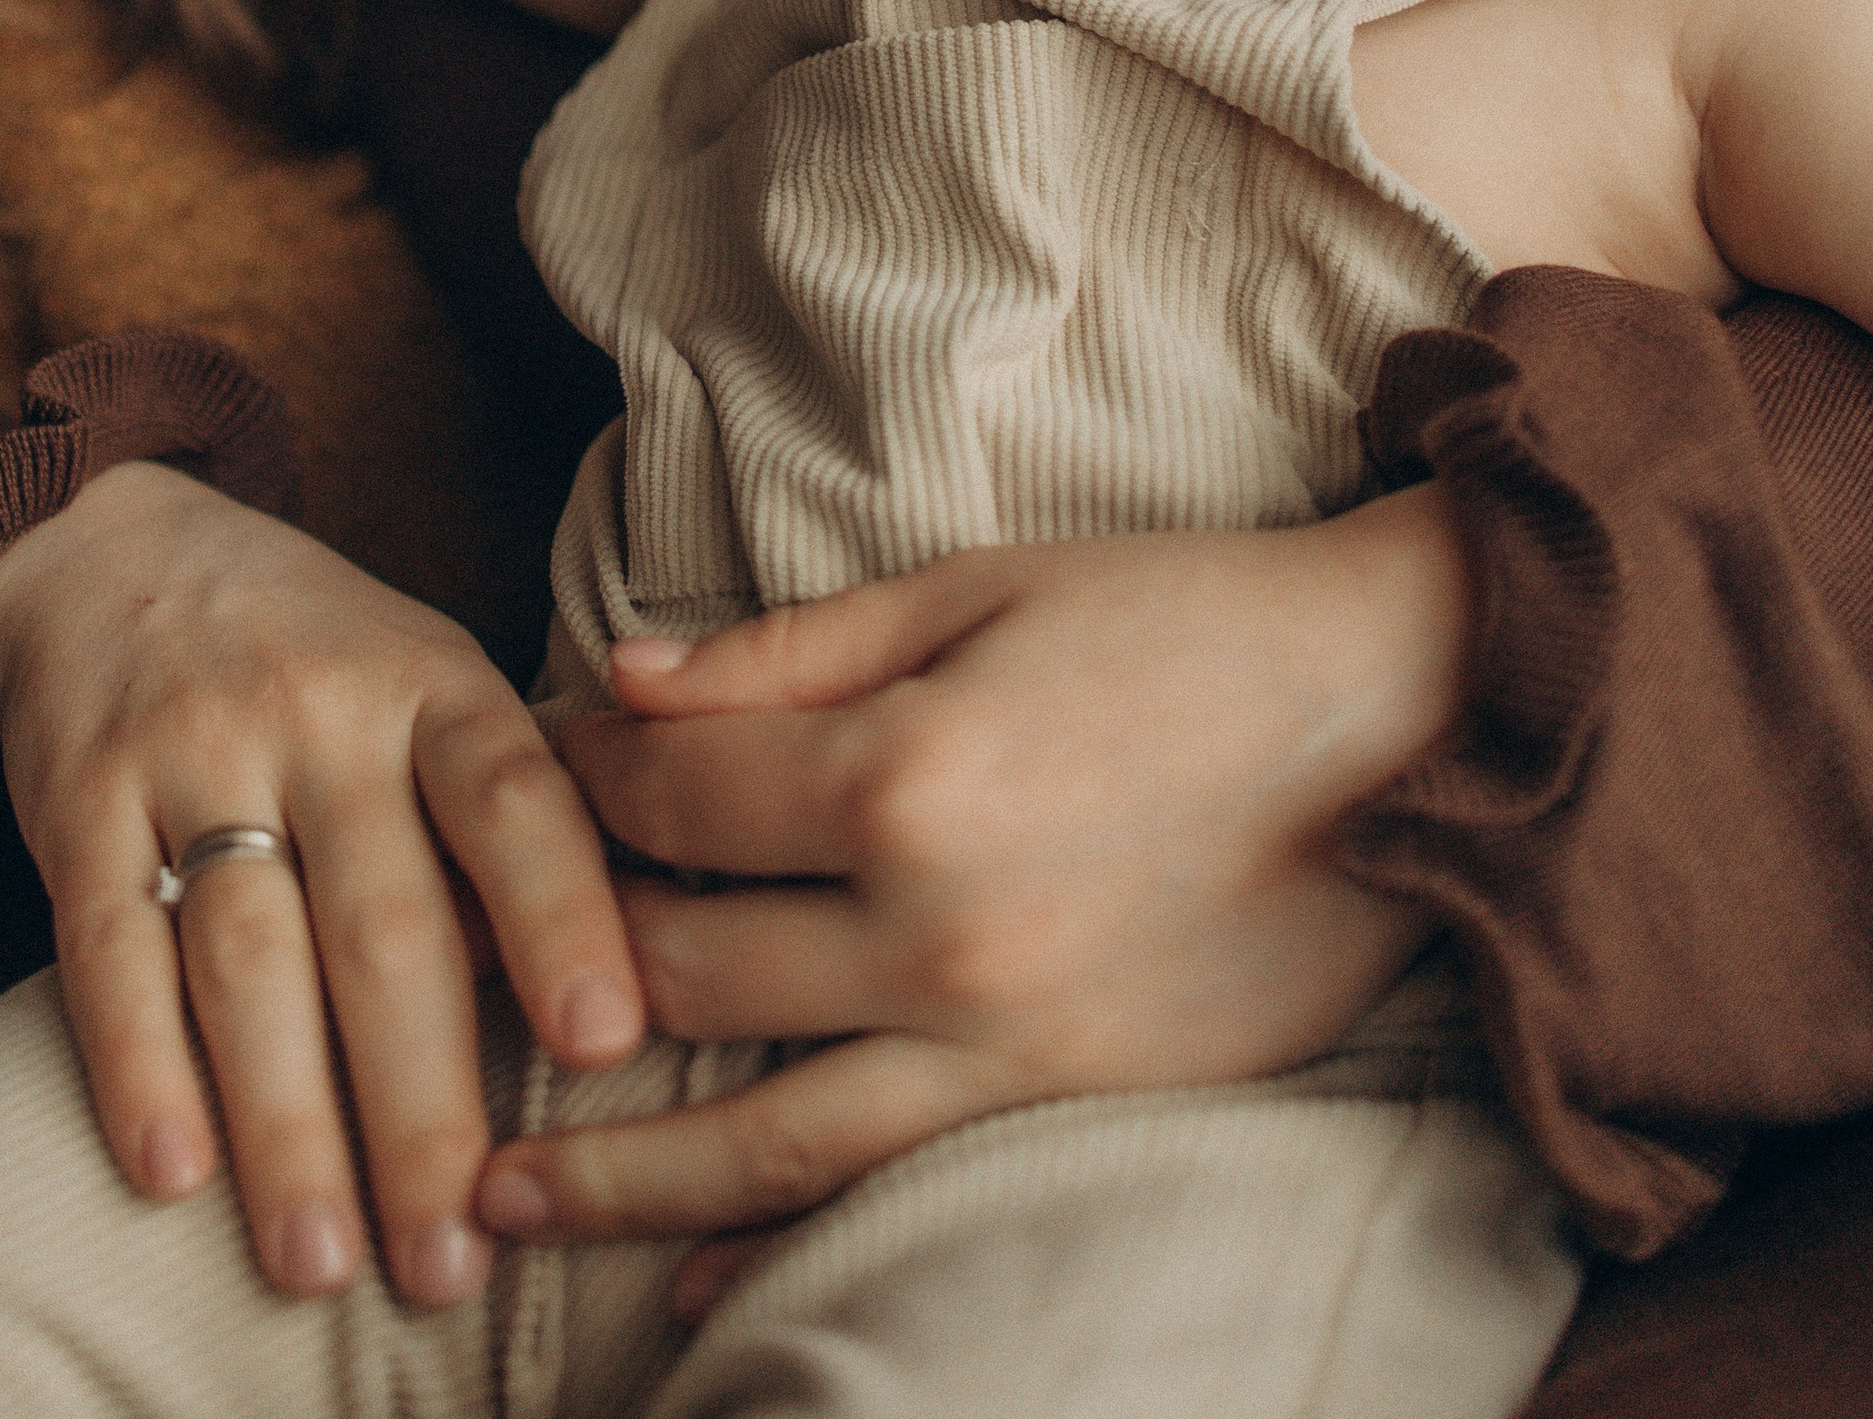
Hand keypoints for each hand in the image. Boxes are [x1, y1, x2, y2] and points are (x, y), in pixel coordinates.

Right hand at [0, 463, 645, 1308]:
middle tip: (451, 1256)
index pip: (514, 799)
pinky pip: (108, 943)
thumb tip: (622, 997)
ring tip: (321, 1260)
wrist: (107, 547)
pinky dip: (138, 1063)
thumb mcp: (432, 681)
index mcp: (435, 683)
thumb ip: (510, 818)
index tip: (608, 1042)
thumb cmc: (321, 659)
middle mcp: (321, 710)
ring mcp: (193, 748)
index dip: (563, 914)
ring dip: (285, 1121)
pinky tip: (172, 1172)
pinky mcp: (78, 796)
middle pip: (382, 922)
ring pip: (248, 956)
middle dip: (421, 1105)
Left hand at [476, 499, 1468, 1301]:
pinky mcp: (1066, 1101)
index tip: (529, 772)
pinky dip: (770, 1245)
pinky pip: (884, 1188)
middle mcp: (932, 928)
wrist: (1397, 720)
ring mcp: (1001, 1037)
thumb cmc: (1183, 619)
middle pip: (684, 967)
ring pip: (757, 1131)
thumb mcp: (978, 586)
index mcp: (900, 771)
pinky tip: (682, 1286)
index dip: (575, 778)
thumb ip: (789, 650)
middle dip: (565, 960)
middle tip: (475, 968)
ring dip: (612, 1169)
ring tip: (492, 1196)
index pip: (668, 797)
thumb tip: (620, 681)